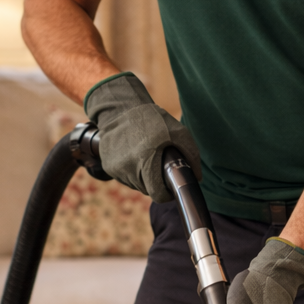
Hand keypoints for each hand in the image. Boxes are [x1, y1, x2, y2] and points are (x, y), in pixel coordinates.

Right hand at [84, 72, 201, 202]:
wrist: (120, 108)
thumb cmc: (153, 119)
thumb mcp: (178, 132)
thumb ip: (191, 155)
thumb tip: (196, 177)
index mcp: (146, 159)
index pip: (157, 194)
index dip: (166, 193)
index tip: (168, 185)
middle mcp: (128, 167)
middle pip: (147, 190)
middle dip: (155, 182)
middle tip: (158, 164)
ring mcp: (115, 167)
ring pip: (135, 184)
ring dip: (142, 177)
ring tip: (146, 156)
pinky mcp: (107, 165)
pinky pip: (124, 177)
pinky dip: (131, 171)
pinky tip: (134, 155)